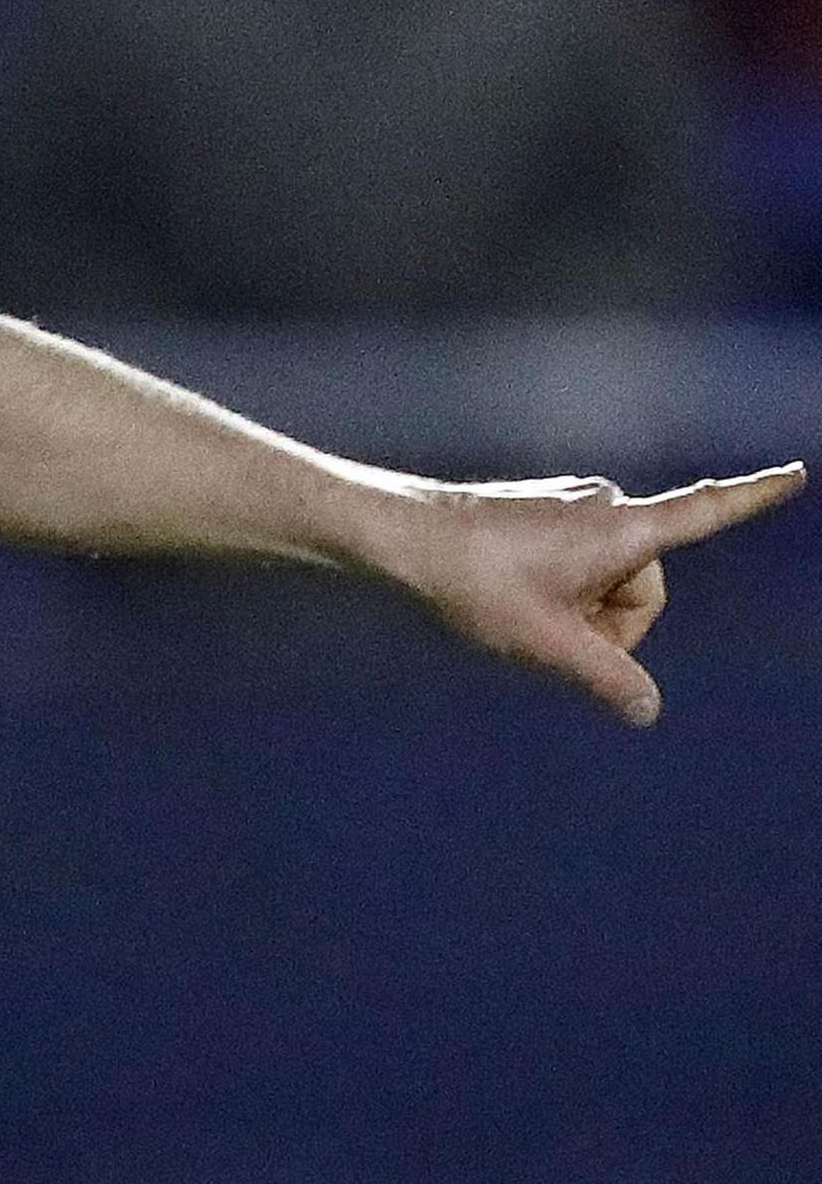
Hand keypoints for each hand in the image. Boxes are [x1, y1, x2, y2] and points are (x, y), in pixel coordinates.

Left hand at [390, 463, 803, 725]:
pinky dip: (554, 591)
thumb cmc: (475, 582)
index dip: (755, 496)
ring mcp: (571, 504)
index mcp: (623, 529)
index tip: (797, 473)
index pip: (706, 512)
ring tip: (515, 611)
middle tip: (546, 636)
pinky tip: (505, 597)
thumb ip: (607, 678)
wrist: (401, 536)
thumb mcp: (547, 643)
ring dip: (576, 610)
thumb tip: (647, 710)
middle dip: (606, 625)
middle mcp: (606, 504)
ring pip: (603, 582)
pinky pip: (572, 566)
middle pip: (640, 589)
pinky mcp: (542, 510)